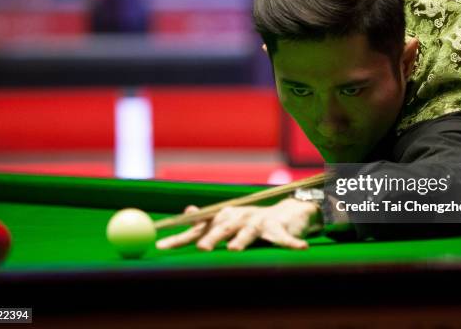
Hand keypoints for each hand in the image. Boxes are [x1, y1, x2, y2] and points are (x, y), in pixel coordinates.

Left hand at [155, 198, 321, 251]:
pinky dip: (290, 243)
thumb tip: (186, 212)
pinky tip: (298, 248)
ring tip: (235, 249)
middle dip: (211, 238)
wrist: (284, 213)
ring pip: (248, 232)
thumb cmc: (251, 220)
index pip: (198, 228)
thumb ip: (206, 221)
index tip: (161, 247)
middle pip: (222, 228)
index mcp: (223, 217)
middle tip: (201, 248)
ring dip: (242, 240)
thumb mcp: (227, 218)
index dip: (180, 238)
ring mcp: (258, 222)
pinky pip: (283, 238)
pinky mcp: (278, 229)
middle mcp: (238, 217)